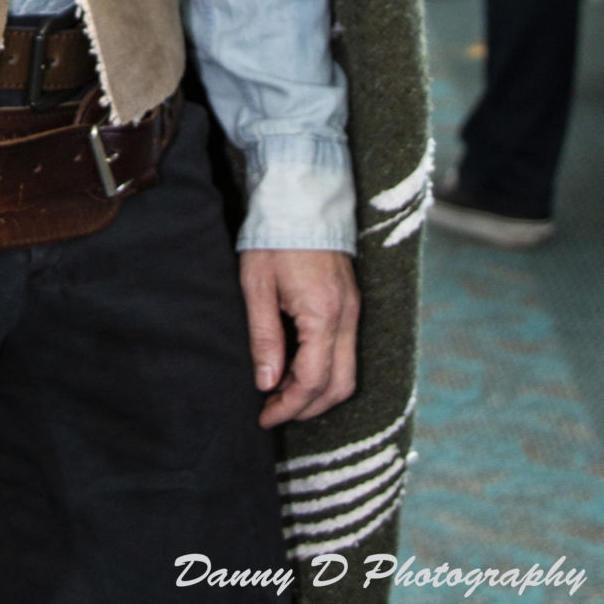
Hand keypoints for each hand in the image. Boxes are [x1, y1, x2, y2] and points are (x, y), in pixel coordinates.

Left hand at [239, 249, 358, 427]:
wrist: (299, 196)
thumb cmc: (272, 238)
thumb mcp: (257, 286)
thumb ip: (264, 338)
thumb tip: (267, 384)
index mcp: (324, 314)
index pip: (313, 381)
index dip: (289, 406)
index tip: (264, 416)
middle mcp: (347, 316)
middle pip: (340, 386)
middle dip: (307, 407)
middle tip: (273, 411)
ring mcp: (354, 309)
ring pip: (348, 372)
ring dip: (318, 392)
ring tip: (283, 394)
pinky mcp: (351, 302)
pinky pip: (347, 351)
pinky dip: (326, 370)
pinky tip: (298, 369)